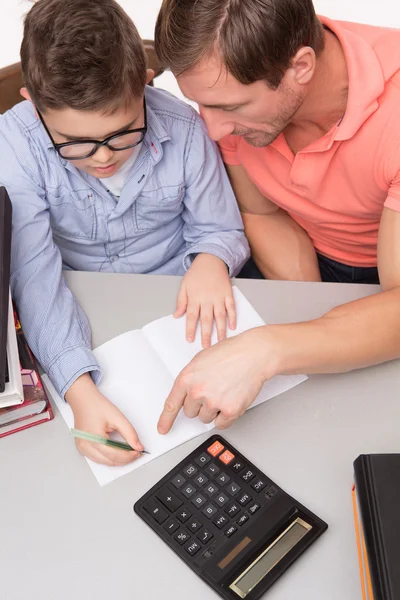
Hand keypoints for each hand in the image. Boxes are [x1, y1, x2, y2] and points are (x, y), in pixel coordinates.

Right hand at [65, 373, 143, 465]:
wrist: (83, 400)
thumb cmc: (97, 406)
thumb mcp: (117, 417)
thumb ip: (130, 433)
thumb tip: (138, 446)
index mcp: (94, 438)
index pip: (114, 455)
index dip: (128, 456)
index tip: (138, 452)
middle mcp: (85, 446)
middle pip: (109, 461)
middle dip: (125, 459)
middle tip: (136, 453)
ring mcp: (82, 449)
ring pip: (104, 462)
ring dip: (118, 460)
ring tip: (128, 453)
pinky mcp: (82, 448)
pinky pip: (98, 459)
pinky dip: (109, 458)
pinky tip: (117, 453)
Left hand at [158, 327, 275, 432]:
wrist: (253, 354)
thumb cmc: (231, 353)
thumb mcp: (201, 360)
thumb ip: (191, 378)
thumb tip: (187, 392)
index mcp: (187, 378)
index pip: (171, 404)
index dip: (166, 420)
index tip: (163, 429)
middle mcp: (197, 391)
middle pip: (190, 412)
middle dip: (199, 404)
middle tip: (212, 390)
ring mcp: (213, 402)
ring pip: (205, 418)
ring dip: (213, 410)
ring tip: (224, 391)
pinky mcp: (230, 410)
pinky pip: (221, 424)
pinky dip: (226, 416)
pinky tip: (231, 400)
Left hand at [174, 253, 235, 347]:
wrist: (211, 259)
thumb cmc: (196, 273)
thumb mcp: (184, 285)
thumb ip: (181, 301)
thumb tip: (177, 316)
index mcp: (195, 297)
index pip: (192, 316)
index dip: (191, 329)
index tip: (190, 339)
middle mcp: (207, 298)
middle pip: (206, 319)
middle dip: (206, 334)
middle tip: (206, 347)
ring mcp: (219, 296)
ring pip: (220, 316)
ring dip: (220, 330)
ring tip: (220, 342)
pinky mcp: (228, 293)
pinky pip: (231, 307)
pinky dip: (233, 317)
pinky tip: (232, 327)